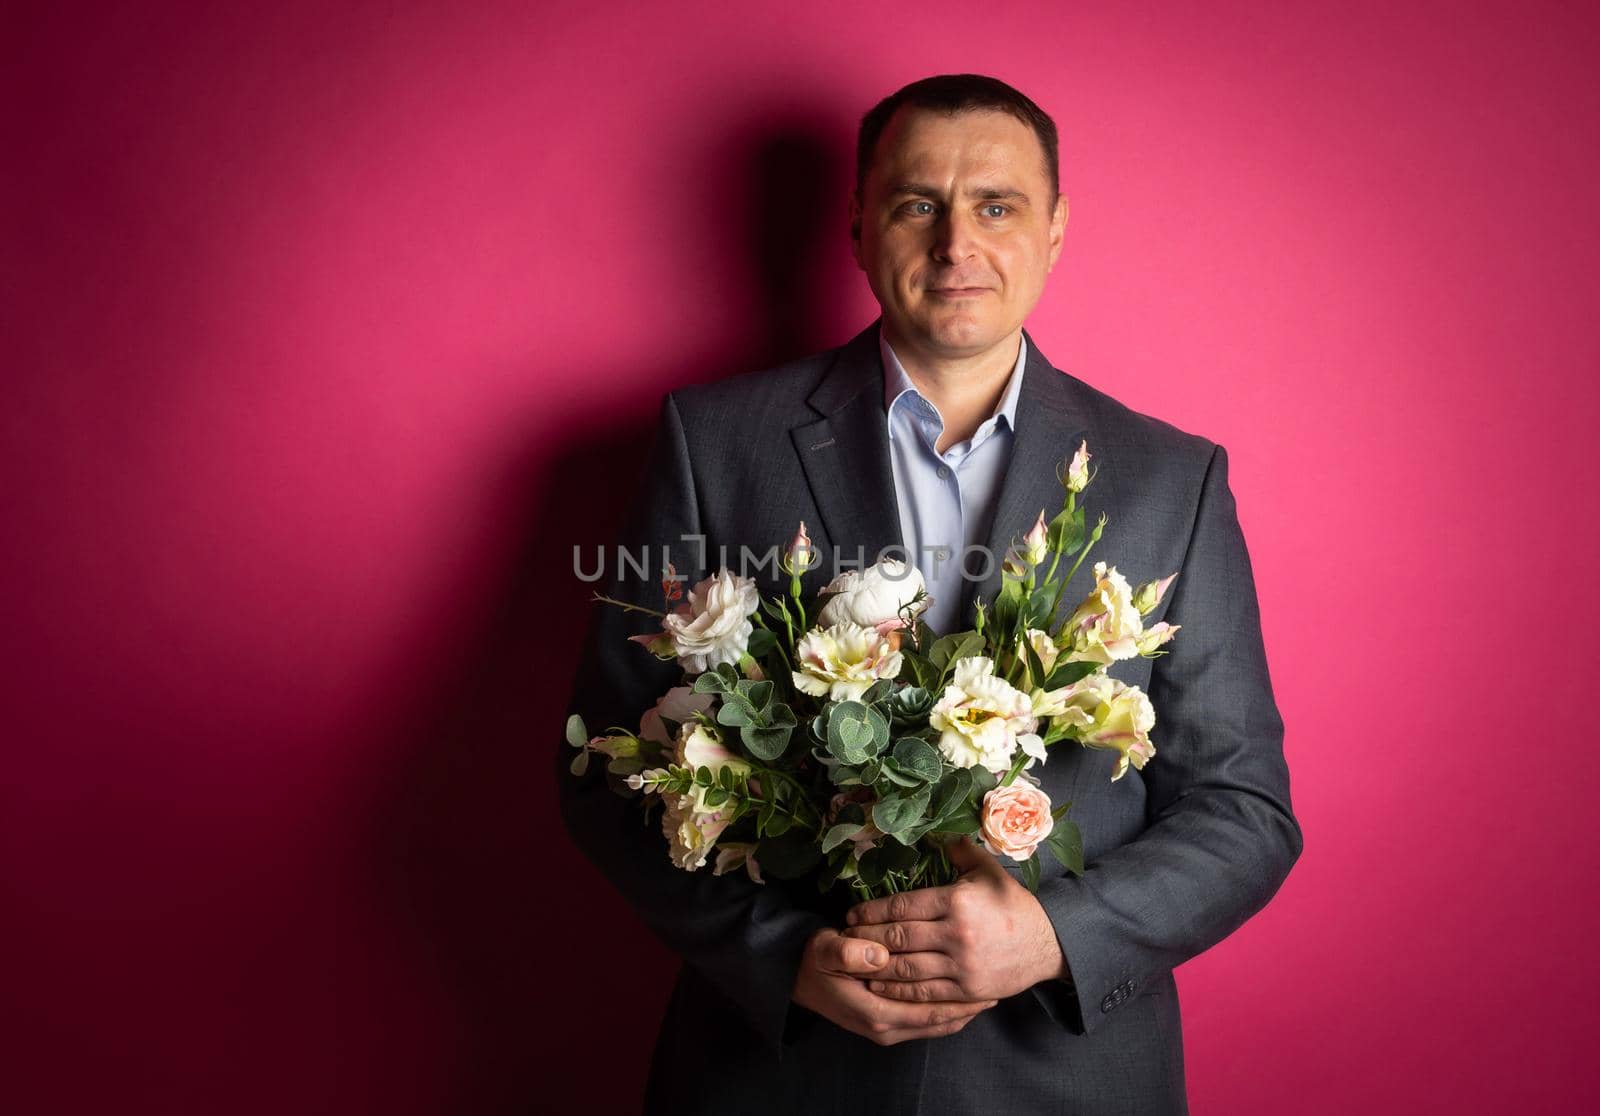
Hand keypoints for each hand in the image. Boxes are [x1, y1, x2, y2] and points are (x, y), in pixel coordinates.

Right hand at [791, 927, 998, 1044]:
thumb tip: (878, 955)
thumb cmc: (815, 960)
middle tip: (998, 989)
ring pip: (934, 1025)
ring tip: (988, 993)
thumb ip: (849, 952)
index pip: (928, 1012)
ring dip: (960, 1011)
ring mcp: (885, 1029)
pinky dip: (945, 1013)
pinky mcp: (886, 1024)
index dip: (959, 1001)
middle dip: (968, 1007)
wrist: (796, 978)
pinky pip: (924, 1023)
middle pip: (937, 1022)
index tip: (986, 985)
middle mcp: (884, 1027)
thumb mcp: (825, 950)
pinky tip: (961, 999)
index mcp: (874, 1011)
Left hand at [842, 837, 1067, 1003]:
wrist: (1047, 944)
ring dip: (876, 966)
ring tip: (854, 962)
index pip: (904, 905)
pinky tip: (879, 985)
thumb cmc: (1014, 905)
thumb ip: (961, 850)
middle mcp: (956, 934)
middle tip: (844, 938)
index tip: (853, 914)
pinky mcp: (966, 990)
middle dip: (867, 938)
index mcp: (958, 901)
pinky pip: (924, 992)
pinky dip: (897, 991)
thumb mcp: (990, 871)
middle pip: (899, 937)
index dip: (873, 911)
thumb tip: (938, 831)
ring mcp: (961, 965)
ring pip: (907, 968)